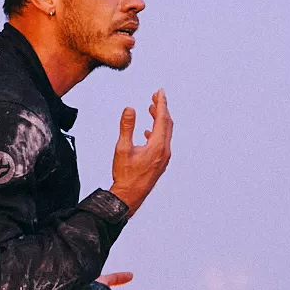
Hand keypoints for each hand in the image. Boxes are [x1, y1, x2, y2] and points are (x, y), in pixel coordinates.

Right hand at [109, 90, 171, 211]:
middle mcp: (164, 151)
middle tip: (156, 97)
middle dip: (162, 109)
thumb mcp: (122, 149)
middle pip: (167, 124)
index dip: (161, 103)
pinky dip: (157, 132)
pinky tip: (148, 133)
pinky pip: (163, 143)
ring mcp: (164, 158)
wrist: (129, 197)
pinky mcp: (160, 163)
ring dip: (160, 120)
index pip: (162, 119)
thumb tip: (130, 109)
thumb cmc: (125, 176)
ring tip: (152, 110)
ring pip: (166, 134)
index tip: (160, 92)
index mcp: (158, 146)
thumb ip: (127, 127)